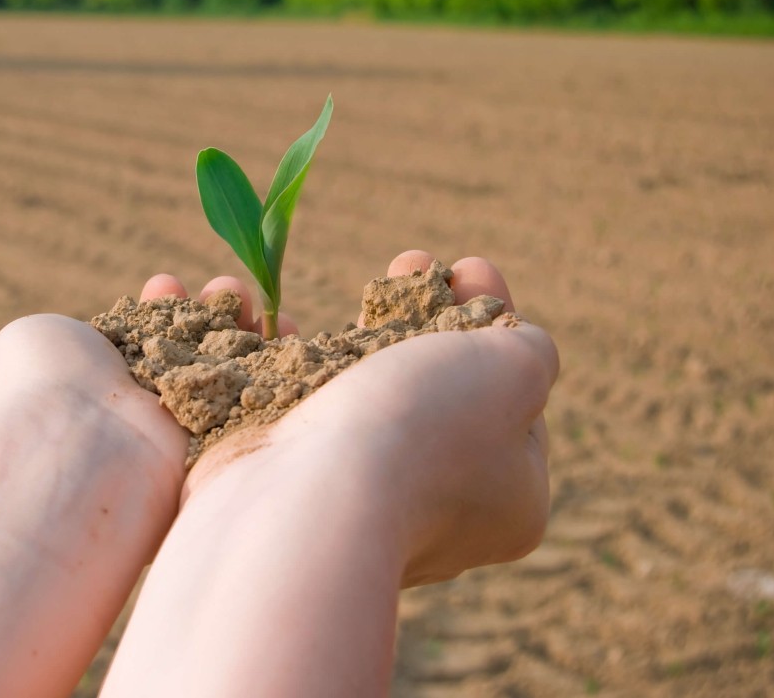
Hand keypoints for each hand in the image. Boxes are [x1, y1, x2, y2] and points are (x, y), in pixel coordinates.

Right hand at [143, 250, 556, 585]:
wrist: (301, 503)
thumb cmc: (421, 430)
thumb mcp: (511, 372)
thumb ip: (530, 352)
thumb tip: (519, 342)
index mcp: (503, 500)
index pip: (511, 402)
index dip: (493, 324)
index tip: (468, 267)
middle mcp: (428, 512)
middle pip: (428, 392)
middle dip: (416, 316)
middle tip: (408, 261)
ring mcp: (345, 504)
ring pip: (343, 399)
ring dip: (331, 336)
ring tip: (306, 287)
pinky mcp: (275, 489)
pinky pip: (275, 408)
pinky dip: (263, 356)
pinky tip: (243, 302)